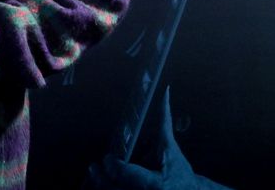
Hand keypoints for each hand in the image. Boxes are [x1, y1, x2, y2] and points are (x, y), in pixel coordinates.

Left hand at [84, 87, 231, 189]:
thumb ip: (165, 122)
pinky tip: (101, 185)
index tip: (107, 157)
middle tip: (94, 166)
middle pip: (113, 187)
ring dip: (100, 185)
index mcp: (153, 182)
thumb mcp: (171, 147)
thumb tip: (165, 93)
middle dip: (100, 177)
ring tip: (94, 175)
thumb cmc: (179, 170)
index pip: (125, 173)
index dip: (113, 164)